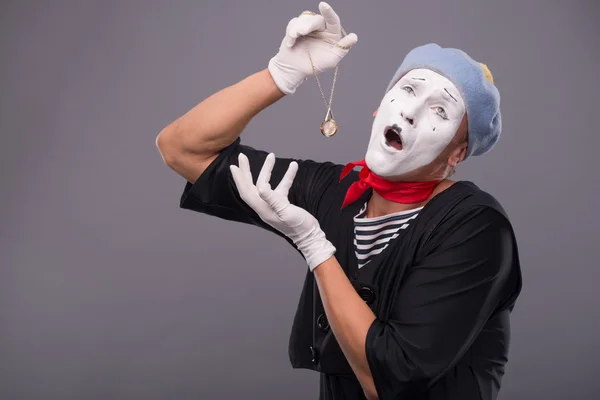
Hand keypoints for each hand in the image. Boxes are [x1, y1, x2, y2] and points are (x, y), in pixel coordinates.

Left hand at [229, 153, 335, 270]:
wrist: (310, 236)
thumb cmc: (298, 226)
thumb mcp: (285, 211)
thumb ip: (272, 199)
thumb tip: (260, 186)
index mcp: (262, 209)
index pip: (246, 192)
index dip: (240, 179)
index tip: (235, 166)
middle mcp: (265, 206)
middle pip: (251, 186)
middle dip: (246, 171)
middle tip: (242, 157)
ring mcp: (273, 205)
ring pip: (266, 184)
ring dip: (268, 170)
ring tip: (272, 156)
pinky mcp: (283, 204)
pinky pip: (282, 187)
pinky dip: (287, 176)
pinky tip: (293, 166)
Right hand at [268, 1, 357, 94]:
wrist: (295, 70)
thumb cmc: (314, 65)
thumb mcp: (331, 59)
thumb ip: (342, 48)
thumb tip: (354, 37)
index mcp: (332, 34)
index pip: (333, 20)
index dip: (329, 12)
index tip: (323, 5)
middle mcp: (321, 28)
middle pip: (316, 20)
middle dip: (308, 25)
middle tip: (300, 32)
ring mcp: (308, 27)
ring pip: (304, 19)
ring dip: (297, 28)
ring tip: (293, 37)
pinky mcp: (296, 27)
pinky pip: (294, 23)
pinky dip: (291, 32)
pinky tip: (290, 44)